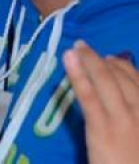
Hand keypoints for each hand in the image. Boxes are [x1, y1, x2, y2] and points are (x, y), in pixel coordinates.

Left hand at [64, 40, 138, 163]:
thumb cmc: (134, 161)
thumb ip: (134, 115)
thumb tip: (122, 97)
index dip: (122, 66)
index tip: (109, 58)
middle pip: (122, 78)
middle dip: (102, 61)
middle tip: (85, 50)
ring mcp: (123, 119)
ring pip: (105, 81)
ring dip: (89, 60)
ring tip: (75, 48)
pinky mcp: (102, 128)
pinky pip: (88, 96)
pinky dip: (77, 75)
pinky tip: (68, 59)